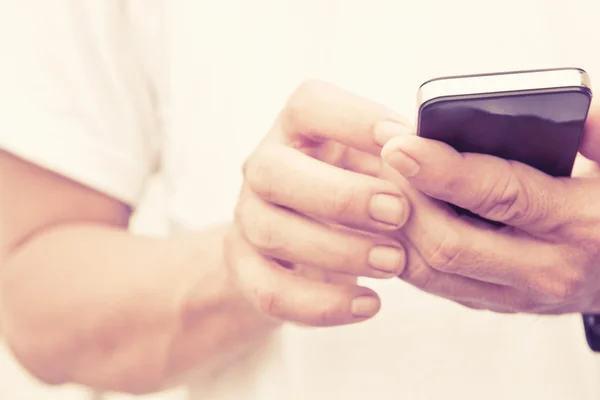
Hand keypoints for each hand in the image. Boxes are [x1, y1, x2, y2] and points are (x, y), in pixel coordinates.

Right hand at [225, 81, 412, 325]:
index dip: (353, 120)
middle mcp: (263, 167)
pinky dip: (321, 303)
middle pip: (274, 170)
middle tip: (398, 213)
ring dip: (337, 250)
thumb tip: (443, 156)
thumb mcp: (376, 164)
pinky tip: (368, 304)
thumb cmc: (354, 189)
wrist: (303, 239)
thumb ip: (402, 159)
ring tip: (394, 263)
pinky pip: (269, 290)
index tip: (403, 142)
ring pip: (270, 231)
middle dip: (340, 195)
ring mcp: (248, 217)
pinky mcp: (245, 266)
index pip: (308, 106)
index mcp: (297, 129)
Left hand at [377, 100, 599, 313]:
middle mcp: (545, 269)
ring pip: (433, 270)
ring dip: (396, 226)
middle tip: (381, 162)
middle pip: (451, 243)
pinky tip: (394, 214)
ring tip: (378, 184)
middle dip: (406, 201)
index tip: (399, 145)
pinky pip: (435, 281)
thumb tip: (568, 107)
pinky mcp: (494, 302)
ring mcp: (516, 294)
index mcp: (580, 223)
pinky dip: (406, 247)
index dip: (442, 169)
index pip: (500, 195)